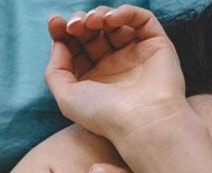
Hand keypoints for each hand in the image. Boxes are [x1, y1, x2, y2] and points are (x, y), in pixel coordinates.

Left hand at [45, 5, 190, 143]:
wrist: (141, 121)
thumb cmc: (103, 114)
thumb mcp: (66, 96)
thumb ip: (56, 69)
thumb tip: (59, 43)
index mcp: (92, 77)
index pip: (76, 47)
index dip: (63, 32)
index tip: (54, 22)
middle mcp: (113, 65)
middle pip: (93, 32)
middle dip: (80, 22)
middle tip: (75, 24)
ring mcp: (135, 53)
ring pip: (115, 23)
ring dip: (100, 15)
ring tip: (93, 22)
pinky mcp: (156, 44)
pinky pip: (142, 19)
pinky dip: (125, 12)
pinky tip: (111, 19)